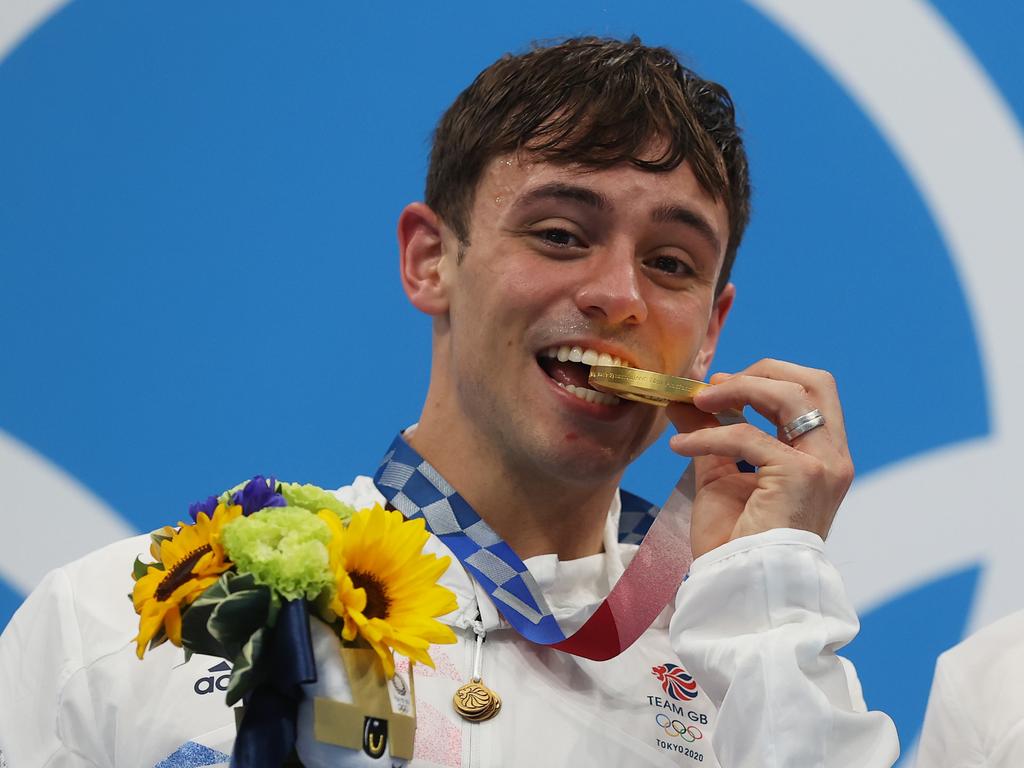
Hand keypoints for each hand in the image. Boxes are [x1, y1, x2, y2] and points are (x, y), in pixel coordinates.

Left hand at [667, 359, 853, 559]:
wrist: (740, 584)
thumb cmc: (736, 541)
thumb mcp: (720, 474)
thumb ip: (710, 433)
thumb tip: (684, 398)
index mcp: (822, 456)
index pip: (811, 392)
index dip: (766, 378)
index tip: (720, 387)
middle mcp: (833, 458)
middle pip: (812, 382)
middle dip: (760, 372)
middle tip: (714, 387)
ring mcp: (822, 466)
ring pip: (787, 396)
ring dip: (734, 391)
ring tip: (694, 403)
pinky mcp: (800, 476)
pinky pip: (747, 435)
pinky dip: (708, 435)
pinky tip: (680, 447)